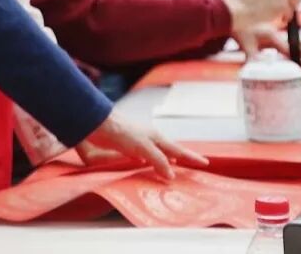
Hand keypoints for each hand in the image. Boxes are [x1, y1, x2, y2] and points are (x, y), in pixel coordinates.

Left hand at [76, 111, 208, 180]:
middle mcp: (148, 141)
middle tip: (193, 164)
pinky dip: (148, 164)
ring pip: (156, 155)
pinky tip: (145, 168)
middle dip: (180, 158)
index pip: (178, 150)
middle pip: (168, 151)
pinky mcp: (123, 151)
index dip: (191, 157)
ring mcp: (136, 145)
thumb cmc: (121, 132)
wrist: (95, 125)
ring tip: (174, 168)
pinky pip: (141, 159)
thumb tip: (172, 175)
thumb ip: (159, 161)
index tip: (205, 163)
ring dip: (165, 162)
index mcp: (156, 138)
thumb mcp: (144, 148)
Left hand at [234, 23, 300, 64]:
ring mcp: (274, 36)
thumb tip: (258, 69)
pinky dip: (293, 51)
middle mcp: (275, 36)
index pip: (288, 48)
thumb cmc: (239, 30)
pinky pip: (284, 46)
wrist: (233, 17)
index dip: (299, 56)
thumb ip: (252, 57)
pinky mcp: (271, 38)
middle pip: (295, 46)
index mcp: (271, 36)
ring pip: (291, 45)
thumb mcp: (244, 44)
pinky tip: (297, 59)